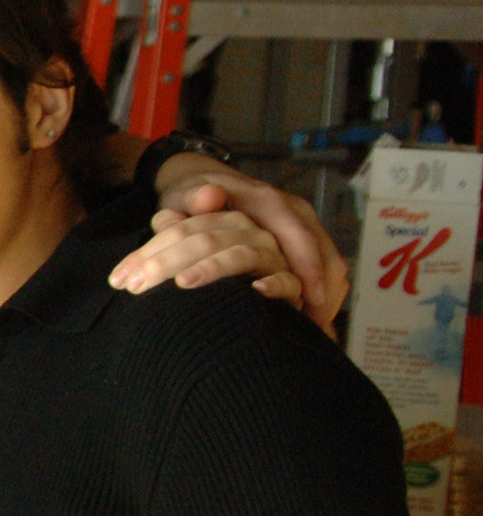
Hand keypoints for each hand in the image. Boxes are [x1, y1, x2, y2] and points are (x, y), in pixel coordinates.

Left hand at [117, 162, 348, 324]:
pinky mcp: (301, 247)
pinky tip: (313, 320)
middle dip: (321, 290)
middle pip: (322, 254)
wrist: (201, 187)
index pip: (298, 235)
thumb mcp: (185, 194)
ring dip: (325, 297)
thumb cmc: (191, 198)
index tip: (310, 299)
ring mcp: (301, 231)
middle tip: (314, 324)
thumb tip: (210, 196)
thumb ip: (193, 198)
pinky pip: (323, 272)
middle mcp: (293, 214)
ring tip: (315, 327)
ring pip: (330, 266)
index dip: (308, 267)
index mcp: (268, 201)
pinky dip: (322, 295)